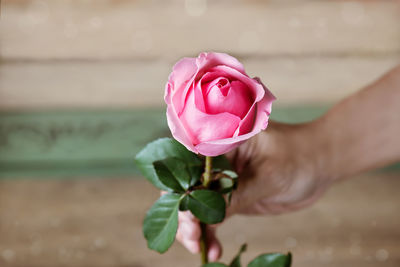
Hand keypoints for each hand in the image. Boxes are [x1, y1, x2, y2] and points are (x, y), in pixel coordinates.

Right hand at [175, 120, 332, 260]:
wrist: (320, 163)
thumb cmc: (299, 156)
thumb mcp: (269, 175)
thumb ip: (238, 193)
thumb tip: (206, 216)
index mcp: (220, 139)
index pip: (189, 163)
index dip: (181, 188)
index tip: (186, 213)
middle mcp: (215, 158)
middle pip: (187, 186)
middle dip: (184, 212)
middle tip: (192, 238)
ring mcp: (222, 177)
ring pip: (197, 204)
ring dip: (195, 227)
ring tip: (200, 249)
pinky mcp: (230, 194)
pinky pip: (213, 214)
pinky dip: (210, 233)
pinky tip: (213, 250)